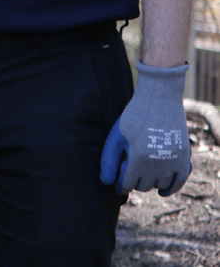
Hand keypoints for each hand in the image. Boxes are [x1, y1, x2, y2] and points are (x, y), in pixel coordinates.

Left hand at [100, 61, 190, 195]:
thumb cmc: (134, 117)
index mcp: (138, 160)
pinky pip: (179, 182)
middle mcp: (157, 165)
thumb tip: (106, 181)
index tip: (117, 181)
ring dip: (150, 182)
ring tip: (142, 172)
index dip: (120, 184)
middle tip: (129, 171)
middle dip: (134, 181)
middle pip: (143, 186)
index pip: (127, 185)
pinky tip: (162, 191)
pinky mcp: (184, 159)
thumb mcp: (116, 136)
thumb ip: (109, 160)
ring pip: (160, 185)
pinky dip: (171, 189)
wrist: (159, 100)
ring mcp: (173, 163)